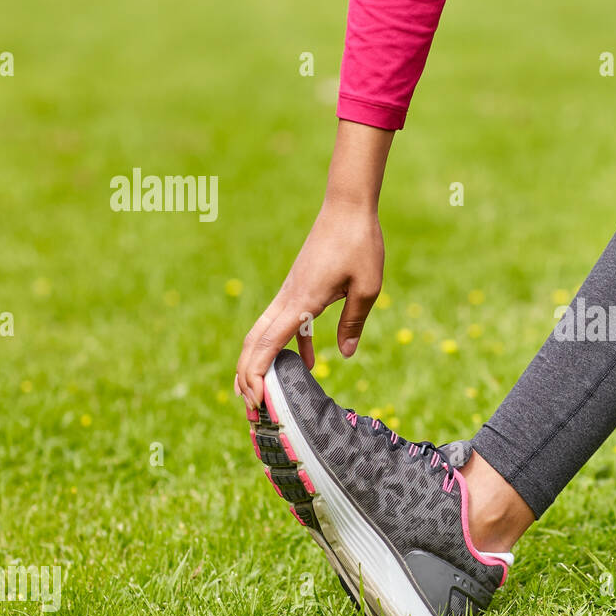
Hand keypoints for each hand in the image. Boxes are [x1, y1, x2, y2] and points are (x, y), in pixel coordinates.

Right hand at [235, 200, 383, 411]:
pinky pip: (286, 322)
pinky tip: (308, 364)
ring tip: (266, 393)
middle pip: (255, 342)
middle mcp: (289, 298)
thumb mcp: (368, 287)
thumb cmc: (360, 243)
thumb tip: (346, 355)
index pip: (268, 344)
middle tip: (250, 408)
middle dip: (247, 375)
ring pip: (265, 333)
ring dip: (262, 362)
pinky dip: (289, 346)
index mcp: (302, 300)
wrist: (348, 207)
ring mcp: (291, 292)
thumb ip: (354, 321)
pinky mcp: (300, 288)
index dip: (256, 374)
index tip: (255, 400)